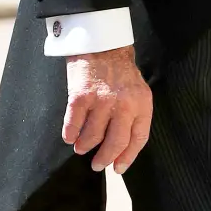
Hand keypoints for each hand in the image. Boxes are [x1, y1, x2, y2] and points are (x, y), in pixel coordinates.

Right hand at [62, 46, 152, 173]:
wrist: (100, 43)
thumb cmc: (119, 70)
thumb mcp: (136, 91)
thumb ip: (133, 115)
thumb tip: (122, 147)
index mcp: (141, 104)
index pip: (138, 139)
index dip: (128, 157)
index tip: (118, 168)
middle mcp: (123, 104)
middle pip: (116, 143)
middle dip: (105, 158)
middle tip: (98, 165)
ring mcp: (101, 101)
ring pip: (92, 137)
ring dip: (85, 146)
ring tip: (81, 148)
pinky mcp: (80, 96)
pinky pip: (73, 124)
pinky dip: (70, 134)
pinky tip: (69, 137)